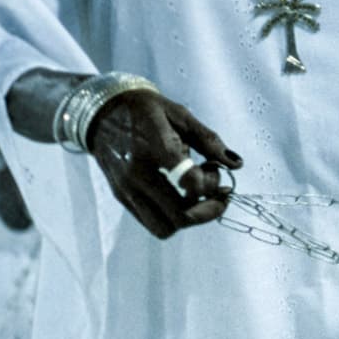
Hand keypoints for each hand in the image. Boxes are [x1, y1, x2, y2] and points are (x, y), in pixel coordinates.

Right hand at [87, 89, 238, 238]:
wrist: (102, 114)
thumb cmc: (146, 110)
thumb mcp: (180, 115)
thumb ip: (209, 140)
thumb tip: (236, 164)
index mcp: (154, 146)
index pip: (188, 180)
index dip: (211, 183)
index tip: (217, 171)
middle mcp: (137, 174)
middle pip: (179, 215)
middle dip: (208, 210)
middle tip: (219, 193)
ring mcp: (126, 190)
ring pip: (163, 227)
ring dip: (188, 218)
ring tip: (198, 196)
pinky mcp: (122, 198)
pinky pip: (150, 222)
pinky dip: (171, 217)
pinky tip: (180, 195)